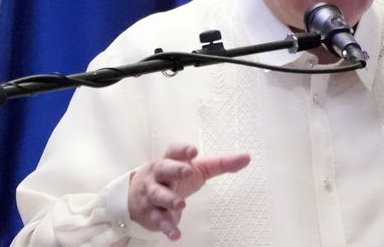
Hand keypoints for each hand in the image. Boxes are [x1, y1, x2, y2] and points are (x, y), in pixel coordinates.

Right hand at [128, 143, 249, 239]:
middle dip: (175, 170)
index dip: (182, 150)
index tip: (193, 151)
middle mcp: (159, 175)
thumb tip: (247, 158)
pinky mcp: (151, 213)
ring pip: (158, 195)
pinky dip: (167, 227)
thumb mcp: (196, 169)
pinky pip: (158, 219)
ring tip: (181, 204)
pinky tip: (176, 234)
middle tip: (187, 172)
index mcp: (170, 160)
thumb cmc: (173, 178)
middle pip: (164, 169)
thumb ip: (220, 164)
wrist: (136, 197)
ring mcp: (152, 194)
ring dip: (169, 199)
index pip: (174, 151)